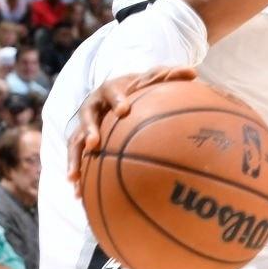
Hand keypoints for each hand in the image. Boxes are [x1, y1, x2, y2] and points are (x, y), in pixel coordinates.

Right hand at [67, 66, 196, 188]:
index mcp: (110, 90)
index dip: (116, 99)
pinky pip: (78, 159)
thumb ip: (169, 76)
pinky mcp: (83, 142)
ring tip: (74, 178)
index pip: (112, 91)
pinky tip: (80, 195)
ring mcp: (85, 125)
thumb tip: (193, 72)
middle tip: (94, 143)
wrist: (119, 92)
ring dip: (74, 159)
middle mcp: (93, 107)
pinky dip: (79, 176)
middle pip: (86, 117)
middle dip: (89, 130)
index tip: (124, 109)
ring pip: (76, 141)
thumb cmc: (139, 88)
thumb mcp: (152, 80)